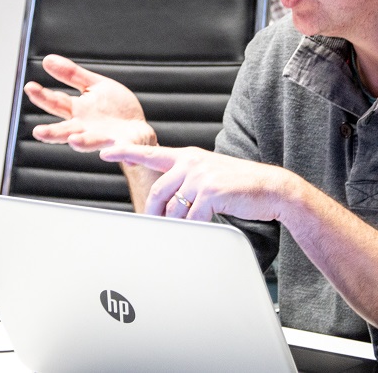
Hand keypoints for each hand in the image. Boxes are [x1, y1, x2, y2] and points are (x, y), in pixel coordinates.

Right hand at [23, 54, 155, 150]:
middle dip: (52, 133)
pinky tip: (107, 154)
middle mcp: (85, 128)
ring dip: (81, 143)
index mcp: (77, 111)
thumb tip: (47, 60)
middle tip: (38, 132)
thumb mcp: (94, 85)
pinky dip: (113, 153)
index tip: (30, 87)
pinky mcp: (121, 146)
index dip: (43, 96)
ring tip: (73, 140)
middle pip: (65, 130)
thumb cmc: (113, 108)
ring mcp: (102, 138)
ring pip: (88, 143)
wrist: (137, 128)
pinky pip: (117, 152)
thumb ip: (72, 75)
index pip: (57, 102)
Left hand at [99, 144, 296, 221]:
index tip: (105, 150)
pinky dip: (196, 227)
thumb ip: (187, 182)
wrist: (272, 188)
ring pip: (173, 208)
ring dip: (178, 223)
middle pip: (158, 192)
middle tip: (153, 227)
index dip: (125, 151)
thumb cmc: (240, 186)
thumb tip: (166, 205)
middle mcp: (191, 162)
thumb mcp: (210, 176)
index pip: (151, 153)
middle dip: (154, 214)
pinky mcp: (210, 190)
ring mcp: (200, 175)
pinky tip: (207, 225)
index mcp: (188, 157)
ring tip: (192, 225)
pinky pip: (192, 217)